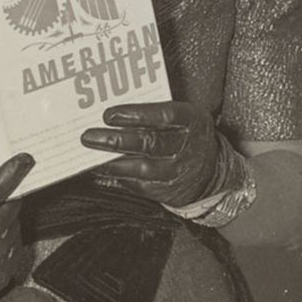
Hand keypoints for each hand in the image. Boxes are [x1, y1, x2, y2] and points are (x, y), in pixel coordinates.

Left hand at [80, 101, 244, 207]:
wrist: (212, 171)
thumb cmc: (188, 135)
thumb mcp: (185, 117)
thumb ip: (157, 112)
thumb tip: (117, 111)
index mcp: (191, 121)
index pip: (165, 115)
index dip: (137, 114)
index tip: (109, 114)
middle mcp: (185, 146)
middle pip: (149, 143)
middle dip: (116, 140)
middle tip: (89, 136)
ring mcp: (176, 171)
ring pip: (141, 168)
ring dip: (112, 163)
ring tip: (90, 157)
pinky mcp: (166, 190)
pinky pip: (138, 186)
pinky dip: (118, 179)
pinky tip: (101, 173)